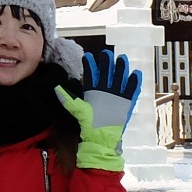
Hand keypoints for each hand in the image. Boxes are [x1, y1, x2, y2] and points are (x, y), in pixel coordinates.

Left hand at [57, 49, 141, 171]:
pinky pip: (131, 90)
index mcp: (93, 90)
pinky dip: (133, 82)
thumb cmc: (88, 123)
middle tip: (106, 54)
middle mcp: (105, 90)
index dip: (90, 65)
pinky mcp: (126, 102)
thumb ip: (68, 99)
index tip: (88, 56)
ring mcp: (116, 95)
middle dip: (107, 63)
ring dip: (121, 69)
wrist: (101, 137)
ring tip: (122, 59)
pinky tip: (135, 74)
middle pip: (107, 73)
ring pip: (119, 78)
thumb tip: (55, 88)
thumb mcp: (77, 109)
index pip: (92, 74)